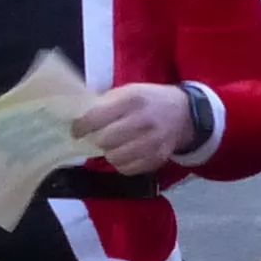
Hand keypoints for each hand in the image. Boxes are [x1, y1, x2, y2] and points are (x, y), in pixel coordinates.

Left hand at [73, 81, 200, 177]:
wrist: (183, 114)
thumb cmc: (149, 100)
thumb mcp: (129, 91)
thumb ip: (105, 103)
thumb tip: (79, 117)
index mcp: (132, 99)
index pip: (96, 117)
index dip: (81, 126)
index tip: (77, 130)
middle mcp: (143, 120)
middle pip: (104, 139)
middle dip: (96, 139)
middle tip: (98, 137)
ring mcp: (152, 142)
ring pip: (114, 157)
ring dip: (109, 153)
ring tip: (113, 145)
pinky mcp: (157, 158)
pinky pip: (127, 169)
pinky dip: (121, 164)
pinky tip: (125, 154)